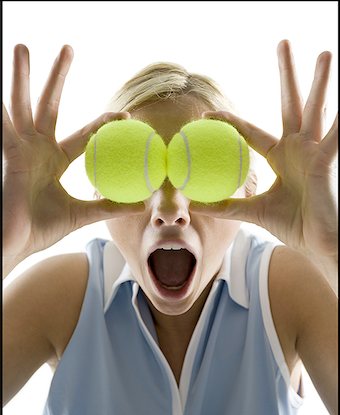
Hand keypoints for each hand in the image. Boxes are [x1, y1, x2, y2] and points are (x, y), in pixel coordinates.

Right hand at [3, 44, 143, 261]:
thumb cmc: (43, 229)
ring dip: (23, 77)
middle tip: (68, 49)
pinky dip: (0, 108)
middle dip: (57, 77)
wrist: (16, 243)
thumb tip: (143, 205)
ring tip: (24, 46)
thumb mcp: (81, 214)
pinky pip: (3, 125)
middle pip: (50, 105)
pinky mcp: (8, 153)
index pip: (84, 134)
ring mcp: (20, 148)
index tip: (125, 115)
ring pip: (23, 104)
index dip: (103, 124)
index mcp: (56, 160)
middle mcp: (37, 148)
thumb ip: (108, 207)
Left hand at [190, 40, 337, 258]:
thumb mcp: (254, 212)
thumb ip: (226, 206)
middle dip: (287, 75)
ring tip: (323, 53)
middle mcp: (300, 148)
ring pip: (316, 109)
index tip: (207, 115)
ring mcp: (316, 151)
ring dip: (319, 82)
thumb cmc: (294, 226)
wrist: (319, 244)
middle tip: (282, 43)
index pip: (251, 132)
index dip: (230, 122)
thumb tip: (193, 206)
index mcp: (281, 157)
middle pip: (290, 104)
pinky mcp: (328, 160)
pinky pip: (335, 133)